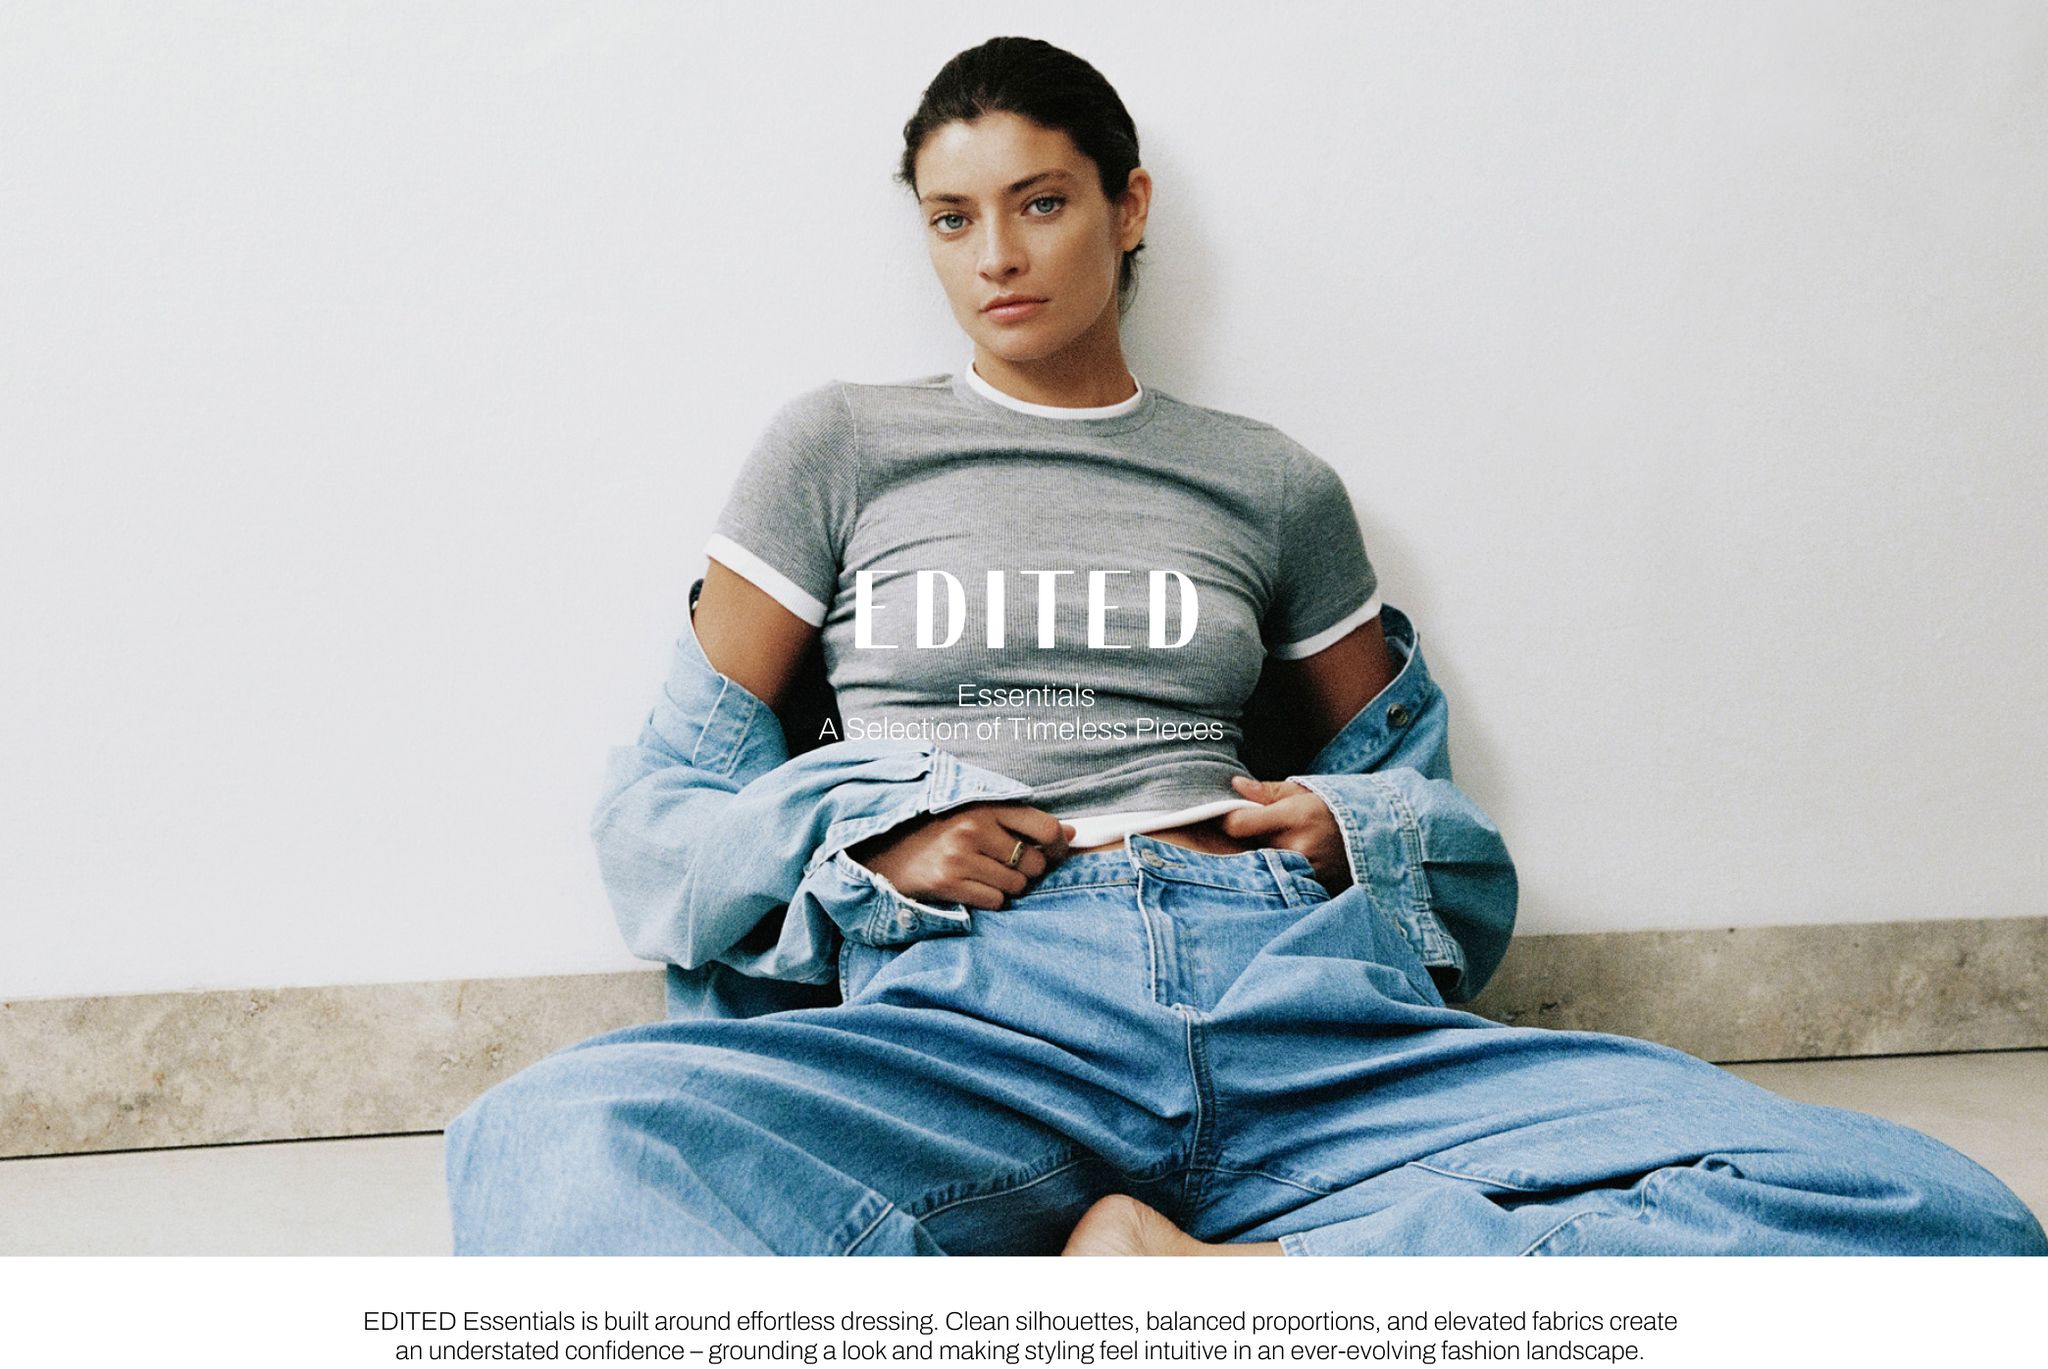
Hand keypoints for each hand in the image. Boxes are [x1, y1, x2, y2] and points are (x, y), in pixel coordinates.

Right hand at [846, 803, 1075, 910]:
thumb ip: (1020, 820)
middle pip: (1034, 862)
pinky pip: (996, 901)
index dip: (1057, 845)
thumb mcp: (975, 814)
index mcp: (984, 805)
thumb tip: (1070, 834)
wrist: (883, 851)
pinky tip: (972, 888)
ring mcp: (961, 856)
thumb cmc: (936, 832)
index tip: (1055, 852)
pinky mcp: (948, 882)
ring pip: (1017, 885)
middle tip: (1009, 867)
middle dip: (1029, 871)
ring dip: (1008, 887)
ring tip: (985, 876)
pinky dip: (991, 899)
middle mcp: (975, 828)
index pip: (1044, 826)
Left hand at [1219, 776, 1352, 894]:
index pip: (1239, 825)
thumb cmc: (1332, 808)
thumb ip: (1266, 791)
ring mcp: (1306, 872)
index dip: (1225, 821)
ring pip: (1262, 869)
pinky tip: (1278, 869)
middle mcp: (1298, 847)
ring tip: (1265, 851)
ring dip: (1256, 862)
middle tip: (1241, 837)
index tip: (1223, 818)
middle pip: (1246, 851)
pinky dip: (1276, 876)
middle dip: (1239, 845)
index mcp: (1293, 817)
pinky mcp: (1313, 888)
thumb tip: (1235, 784)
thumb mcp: (1303, 791)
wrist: (1376, 833)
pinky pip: (1282, 883)